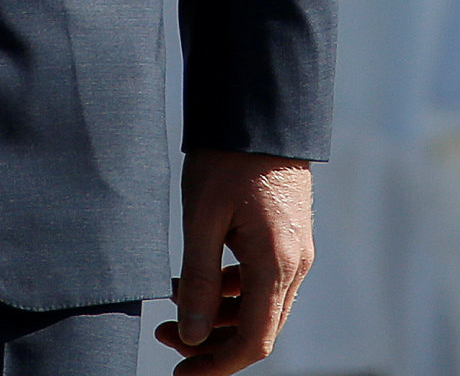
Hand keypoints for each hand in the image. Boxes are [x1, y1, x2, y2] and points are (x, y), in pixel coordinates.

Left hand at [156, 151, 312, 375]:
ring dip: (217, 315)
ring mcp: (294, 250)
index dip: (217, 366)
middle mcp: (295, 263)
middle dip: (210, 342)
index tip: (181, 372)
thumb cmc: (228, 159)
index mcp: (277, 263)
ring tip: (171, 305)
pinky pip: (260, 280)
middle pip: (257, 328)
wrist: (259, 110)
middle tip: (164, 336)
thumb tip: (190, 334)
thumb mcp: (202, 220)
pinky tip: (194, 278)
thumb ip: (198, 281)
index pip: (254, 341)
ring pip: (258, 305)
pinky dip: (229, 290)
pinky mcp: (286, 236)